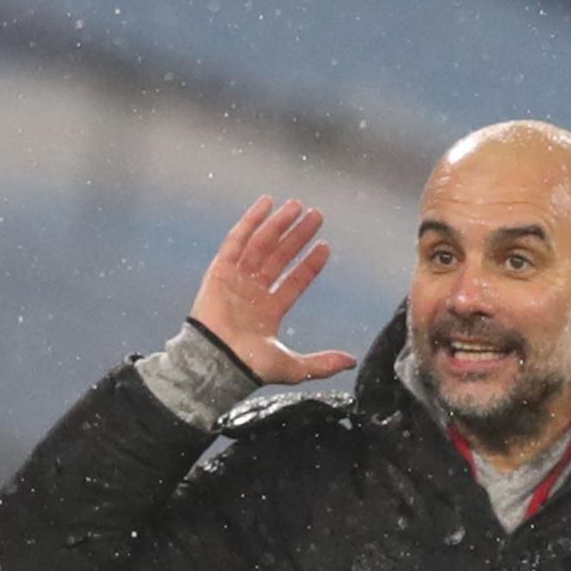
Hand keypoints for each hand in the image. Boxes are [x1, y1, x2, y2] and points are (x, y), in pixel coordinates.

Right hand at [190, 196, 357, 384]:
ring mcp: (236, 280)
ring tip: (298, 206)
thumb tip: (352, 361)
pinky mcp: (219, 271)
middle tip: (316, 215)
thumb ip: (323, 362)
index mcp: (268, 313)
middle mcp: (253, 293)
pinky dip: (250, 222)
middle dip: (297, 236)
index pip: (294, 281)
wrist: (218, 361)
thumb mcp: (295, 368)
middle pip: (279, 257)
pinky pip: (236, 241)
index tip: (325, 246)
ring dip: (279, 224)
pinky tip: (267, 203)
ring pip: (261, 245)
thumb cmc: (250, 366)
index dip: (309, 265)